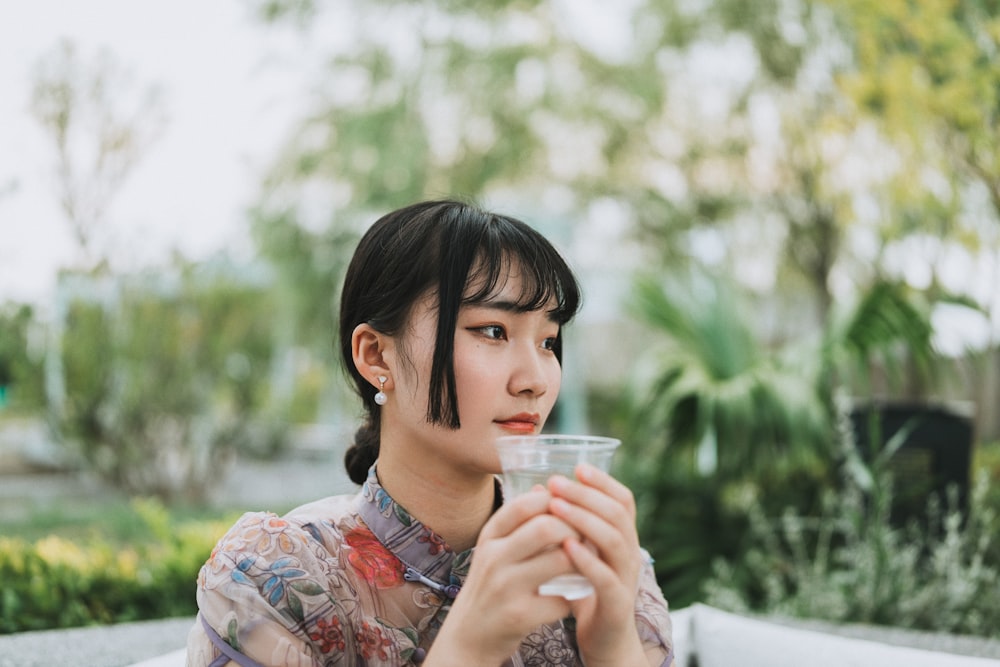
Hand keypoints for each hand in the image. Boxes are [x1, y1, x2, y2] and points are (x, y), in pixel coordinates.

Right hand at [424, 487, 577, 665]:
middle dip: (575, 528)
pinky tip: (572, 595)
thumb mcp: (495, 549)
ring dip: (581, 561)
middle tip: (586, 536)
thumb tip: (546, 487)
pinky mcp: (518, 616)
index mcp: (490, 536)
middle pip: (546, 528)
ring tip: (587, 562)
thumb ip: (518, 522)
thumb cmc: (490, 585)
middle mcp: (494, 558)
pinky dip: (573, 596)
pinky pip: (561, 598)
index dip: (556, 501)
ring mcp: (505, 587)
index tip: (572, 508)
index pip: (526, 504)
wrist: (469, 635)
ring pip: (560, 560)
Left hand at [546, 464, 646, 665]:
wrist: (605, 641)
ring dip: (584, 519)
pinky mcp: (617, 603)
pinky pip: (606, 577)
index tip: (577, 466)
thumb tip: (541, 488)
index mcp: (623, 538)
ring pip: (615, 540)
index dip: (603, 481)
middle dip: (586, 494)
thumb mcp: (578, 553)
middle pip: (618, 513)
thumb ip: (566, 524)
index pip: (623, 500)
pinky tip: (567, 546)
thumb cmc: (587, 592)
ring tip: (556, 507)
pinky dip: (587, 559)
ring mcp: (626, 578)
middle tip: (558, 482)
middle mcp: (630, 553)